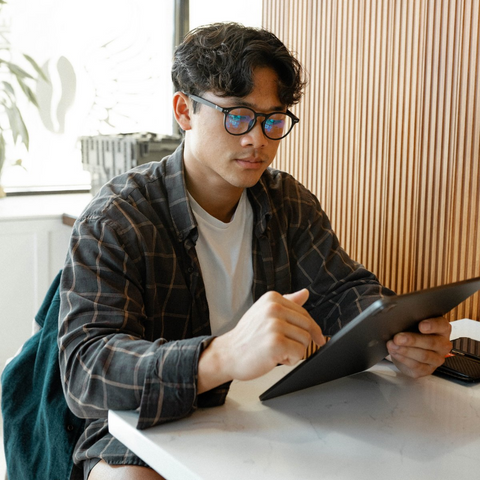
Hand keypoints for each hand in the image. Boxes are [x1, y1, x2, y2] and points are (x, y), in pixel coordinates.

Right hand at [198, 289, 324, 392]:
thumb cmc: (247, 337)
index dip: (311, 329)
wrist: (227, 354)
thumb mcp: (265, 313)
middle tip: (284, 346)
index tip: (317, 338)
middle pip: (308, 327)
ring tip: (276, 351)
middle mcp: (274, 308)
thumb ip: (287, 303)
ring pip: (306, 341)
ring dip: (294, 351)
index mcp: (272, 299)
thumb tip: (305, 293)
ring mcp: (274, 325)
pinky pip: (300, 353)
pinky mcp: (276, 343)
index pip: (304, 313)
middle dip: (300, 341)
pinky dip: (290, 360)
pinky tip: (276, 358)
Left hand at [386, 316, 451, 377]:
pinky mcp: (427, 370)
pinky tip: (395, 352)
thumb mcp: (412, 322)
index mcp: (442, 329)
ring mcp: (437, 359)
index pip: (441, 325)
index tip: (421, 326)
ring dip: (406, 350)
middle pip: (431, 342)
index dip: (432, 325)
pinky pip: (417, 366)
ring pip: (424, 356)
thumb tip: (397, 318)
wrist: (409, 350)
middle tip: (398, 338)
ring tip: (392, 345)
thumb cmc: (412, 331)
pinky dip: (403, 359)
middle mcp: (443, 344)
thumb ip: (410, 319)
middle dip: (413, 340)